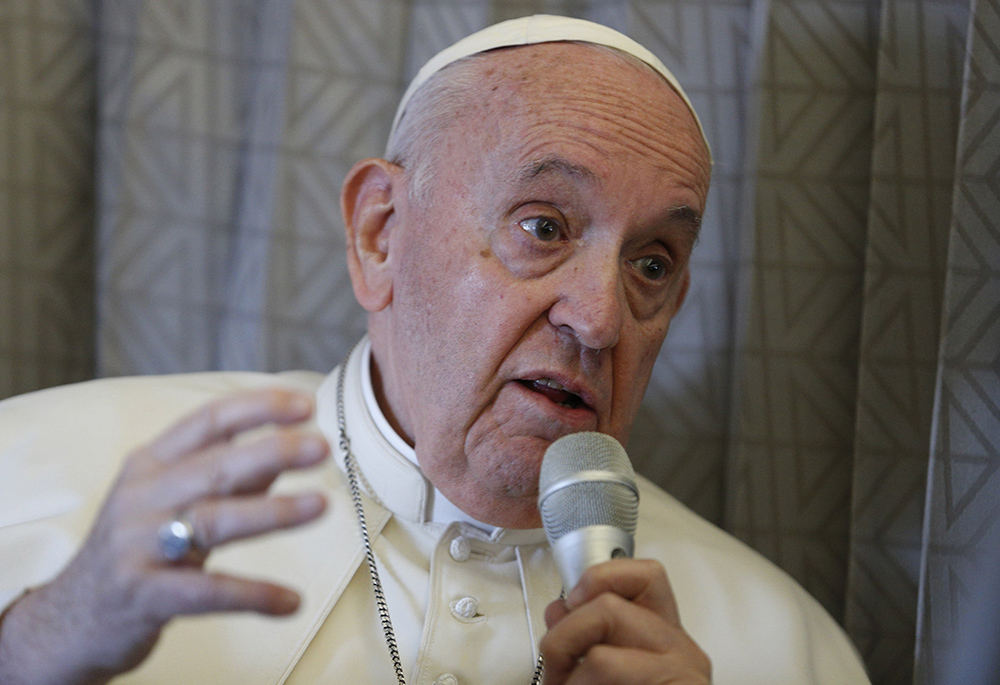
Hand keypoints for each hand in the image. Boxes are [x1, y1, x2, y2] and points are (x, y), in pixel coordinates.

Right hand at [0, 389, 328, 684]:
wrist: (69, 621)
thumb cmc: (136, 551)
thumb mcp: (171, 502)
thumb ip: (227, 477)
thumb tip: (286, 450)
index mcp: (150, 465)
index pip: (208, 421)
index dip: (258, 408)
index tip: (305, 405)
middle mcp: (142, 498)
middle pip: (215, 466)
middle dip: (272, 451)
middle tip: (320, 446)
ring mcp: (139, 546)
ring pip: (213, 520)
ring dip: (273, 511)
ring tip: (320, 505)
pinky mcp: (143, 595)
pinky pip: (207, 592)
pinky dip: (253, 595)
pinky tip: (290, 601)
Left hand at [541, 558, 710, 683]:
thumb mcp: (609, 667)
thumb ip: (587, 635)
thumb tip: (559, 610)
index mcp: (668, 637)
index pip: (647, 575)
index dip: (600, 577)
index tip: (572, 602)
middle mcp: (682, 651)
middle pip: (610, 607)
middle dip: (565, 635)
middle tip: (556, 666)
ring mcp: (681, 674)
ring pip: (601, 650)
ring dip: (566, 671)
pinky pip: (603, 672)